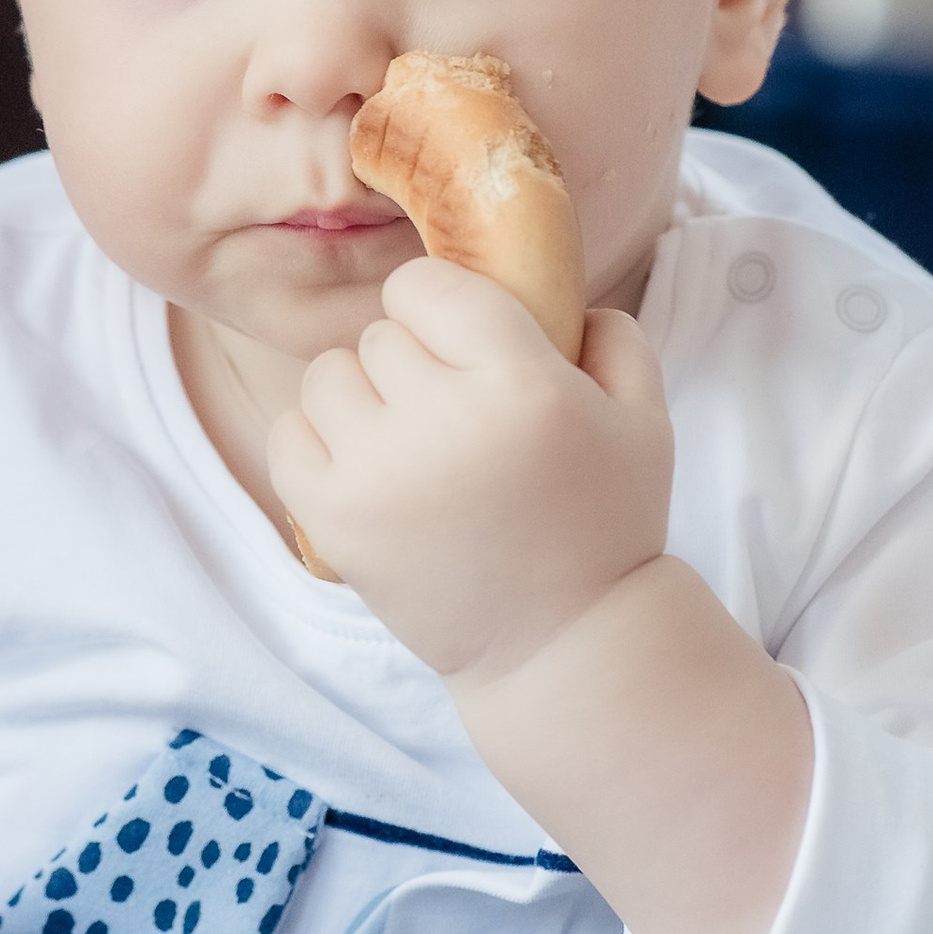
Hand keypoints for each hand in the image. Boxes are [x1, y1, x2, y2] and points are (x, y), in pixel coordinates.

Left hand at [268, 258, 672, 686]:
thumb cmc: (606, 525)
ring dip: (362, 398)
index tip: (459, 344)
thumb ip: (615, 336)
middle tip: (449, 414)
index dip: (440, 307)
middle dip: (412, 363)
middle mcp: (443, 421)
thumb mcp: (645, 421)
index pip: (428, 286)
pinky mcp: (334, 521)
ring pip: (328, 375)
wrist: (560, 647)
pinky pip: (287, 435)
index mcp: (522, 384)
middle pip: (380, 335)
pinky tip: (365, 469)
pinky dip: (317, 444)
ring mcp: (378, 474)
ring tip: (405, 442)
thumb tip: (563, 290)